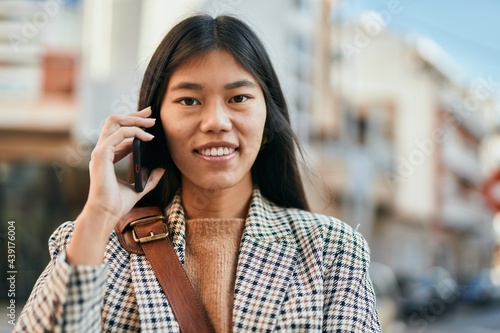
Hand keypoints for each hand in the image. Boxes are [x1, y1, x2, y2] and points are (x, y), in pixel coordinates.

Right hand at [85, 106, 164, 230]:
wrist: (107, 214)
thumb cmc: (118, 204)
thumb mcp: (139, 188)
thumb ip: (149, 178)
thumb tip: (162, 169)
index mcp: (107, 157)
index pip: (119, 133)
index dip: (135, 126)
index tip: (151, 124)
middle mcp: (102, 151)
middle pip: (115, 122)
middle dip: (134, 115)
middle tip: (151, 113)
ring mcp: (100, 151)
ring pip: (114, 122)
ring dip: (134, 119)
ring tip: (152, 123)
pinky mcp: (101, 154)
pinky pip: (118, 133)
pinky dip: (134, 131)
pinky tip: (147, 137)